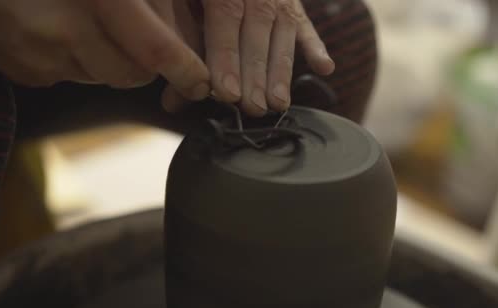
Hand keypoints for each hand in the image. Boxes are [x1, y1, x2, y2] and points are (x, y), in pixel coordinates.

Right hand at [0, 0, 210, 100]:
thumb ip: (139, 2)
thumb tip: (179, 34)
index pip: (154, 48)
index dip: (185, 69)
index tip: (202, 81)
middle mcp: (67, 28)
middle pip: (135, 72)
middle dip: (150, 64)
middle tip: (151, 44)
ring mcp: (43, 55)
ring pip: (107, 76)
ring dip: (115, 60)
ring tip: (96, 25)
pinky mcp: (28, 72)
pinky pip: (74, 75)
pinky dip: (82, 59)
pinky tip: (66, 31)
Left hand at [162, 0, 334, 115]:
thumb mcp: (181, 7)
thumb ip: (180, 47)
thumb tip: (172, 102)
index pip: (226, 17)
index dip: (226, 57)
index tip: (226, 92)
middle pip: (256, 30)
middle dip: (255, 73)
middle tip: (253, 108)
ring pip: (281, 33)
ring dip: (280, 71)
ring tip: (278, 104)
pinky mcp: (294, 4)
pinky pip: (306, 26)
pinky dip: (315, 47)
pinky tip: (325, 68)